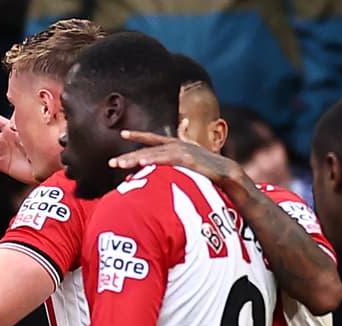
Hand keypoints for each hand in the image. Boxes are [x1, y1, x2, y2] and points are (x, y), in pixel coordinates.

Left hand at [109, 130, 249, 191]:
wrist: (229, 175)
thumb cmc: (210, 171)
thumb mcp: (192, 162)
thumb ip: (181, 156)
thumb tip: (176, 145)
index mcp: (178, 145)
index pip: (154, 139)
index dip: (138, 136)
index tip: (123, 134)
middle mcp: (178, 145)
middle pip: (148, 150)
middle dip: (130, 156)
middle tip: (112, 162)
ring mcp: (183, 151)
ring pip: (153, 155)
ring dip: (135, 160)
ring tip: (119, 165)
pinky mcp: (188, 160)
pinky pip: (166, 160)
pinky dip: (153, 161)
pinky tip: (141, 164)